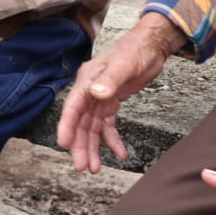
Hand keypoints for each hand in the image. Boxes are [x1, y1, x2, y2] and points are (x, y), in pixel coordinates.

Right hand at [56, 12, 183, 172]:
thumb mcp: (125, 64)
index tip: (64, 144)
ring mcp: (99, 97)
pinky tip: (120, 153)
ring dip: (93, 147)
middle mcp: (90, 90)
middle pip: (80, 122)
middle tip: (82, 167)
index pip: (73, 106)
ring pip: (92, 127)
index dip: (67, 126)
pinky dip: (111, 140)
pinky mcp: (111, 101)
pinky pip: (107, 125)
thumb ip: (110, 79)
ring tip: (95, 168)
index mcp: (87, 81)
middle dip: (80, 145)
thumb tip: (96, 94)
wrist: (151, 46)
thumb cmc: (136, 51)